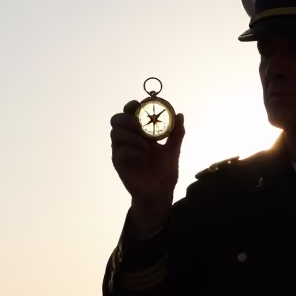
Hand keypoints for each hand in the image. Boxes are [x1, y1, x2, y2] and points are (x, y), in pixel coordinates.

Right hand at [110, 101, 186, 227]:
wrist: (160, 192)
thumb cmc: (164, 171)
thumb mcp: (173, 150)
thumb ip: (176, 133)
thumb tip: (179, 115)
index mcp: (140, 132)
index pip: (131, 112)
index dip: (135, 105)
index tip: (145, 103)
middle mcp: (128, 138)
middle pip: (118, 118)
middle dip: (127, 117)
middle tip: (139, 123)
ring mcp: (121, 149)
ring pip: (115, 132)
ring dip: (130, 134)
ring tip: (146, 145)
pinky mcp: (118, 161)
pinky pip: (120, 150)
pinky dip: (132, 150)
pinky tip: (143, 156)